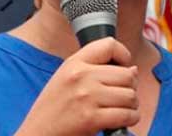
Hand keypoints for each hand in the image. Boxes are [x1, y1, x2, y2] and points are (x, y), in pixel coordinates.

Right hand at [16, 37, 138, 135]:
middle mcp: (81, 76)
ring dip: (131, 106)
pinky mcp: (92, 118)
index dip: (124, 55)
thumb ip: (93, 68)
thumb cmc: (53, 108)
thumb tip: (132, 70)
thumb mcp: (66, 77)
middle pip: (127, 74)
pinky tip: (118, 121)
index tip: (123, 66)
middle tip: (119, 96)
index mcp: (73, 63)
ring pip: (131, 96)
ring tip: (118, 109)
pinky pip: (128, 115)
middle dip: (130, 87)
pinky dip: (130, 119)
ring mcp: (87, 96)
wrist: (39, 131)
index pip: (109, 45)